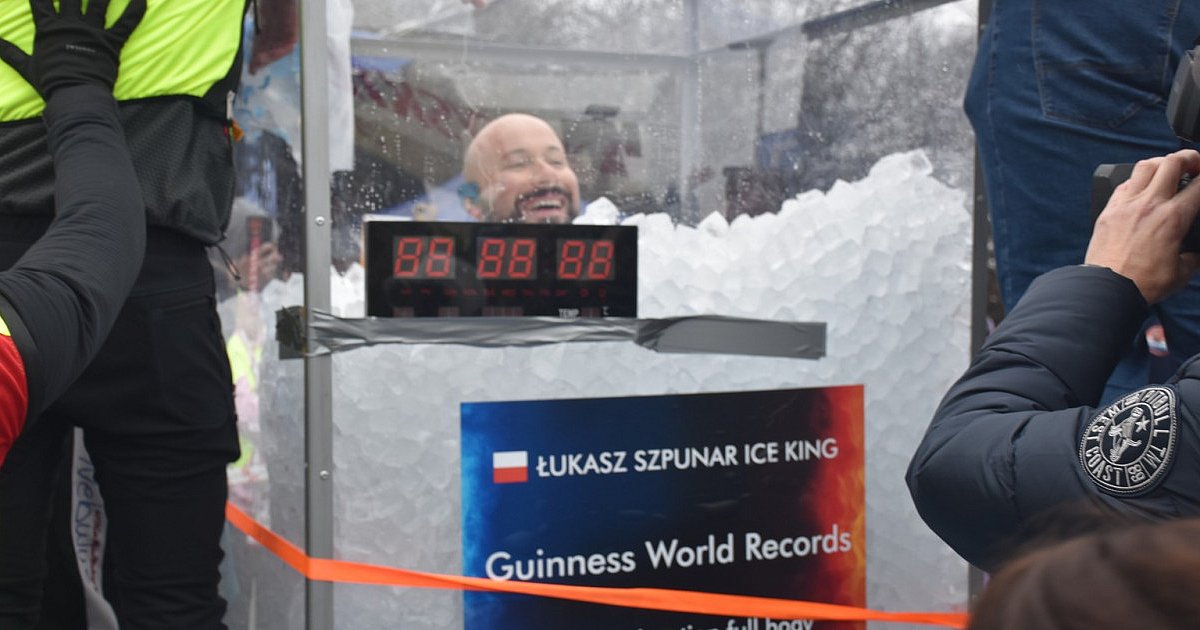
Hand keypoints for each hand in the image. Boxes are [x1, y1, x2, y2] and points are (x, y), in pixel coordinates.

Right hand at [0, 0, 145, 98]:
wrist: (75, 95)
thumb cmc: (51, 82)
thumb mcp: (26, 66)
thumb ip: (10, 52)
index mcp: (49, 29)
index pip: (41, 1)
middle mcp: (70, 25)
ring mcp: (92, 32)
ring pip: (99, 2)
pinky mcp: (111, 42)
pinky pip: (126, 23)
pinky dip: (135, 10)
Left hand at [1086, 149, 1199, 302]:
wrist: (1107, 288)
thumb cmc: (1142, 283)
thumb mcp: (1182, 272)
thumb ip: (1193, 256)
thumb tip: (1194, 253)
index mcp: (1173, 218)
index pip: (1199, 185)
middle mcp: (1150, 204)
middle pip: (1172, 162)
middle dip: (1189, 158)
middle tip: (1195, 164)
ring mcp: (1126, 204)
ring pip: (1145, 166)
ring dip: (1161, 163)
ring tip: (1168, 169)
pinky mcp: (1108, 210)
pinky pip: (1124, 184)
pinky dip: (1136, 180)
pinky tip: (1141, 188)